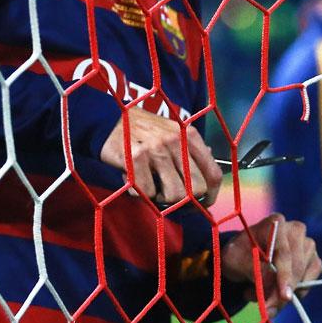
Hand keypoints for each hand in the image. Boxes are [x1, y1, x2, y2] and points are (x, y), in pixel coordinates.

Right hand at [100, 106, 221, 206]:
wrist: (108, 118)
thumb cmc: (143, 130)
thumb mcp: (172, 132)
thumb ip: (190, 150)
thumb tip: (211, 171)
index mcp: (189, 135)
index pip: (213, 174)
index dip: (210, 196)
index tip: (203, 204)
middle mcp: (176, 141)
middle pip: (197, 190)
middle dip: (186, 202)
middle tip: (172, 200)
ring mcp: (156, 149)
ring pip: (174, 195)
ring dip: (162, 199)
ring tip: (152, 187)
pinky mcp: (136, 159)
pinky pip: (147, 193)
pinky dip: (141, 193)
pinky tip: (135, 179)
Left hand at [221, 213, 320, 317]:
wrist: (242, 258)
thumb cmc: (237, 255)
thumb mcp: (236, 262)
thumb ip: (255, 271)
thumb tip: (274, 285)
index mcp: (274, 223)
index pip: (283, 252)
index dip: (284, 275)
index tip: (284, 297)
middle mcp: (295, 230)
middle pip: (296, 266)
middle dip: (281, 292)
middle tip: (266, 309)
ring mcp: (307, 245)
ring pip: (303, 277)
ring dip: (284, 294)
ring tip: (260, 295)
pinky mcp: (313, 260)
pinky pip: (309, 282)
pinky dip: (295, 293)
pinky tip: (277, 293)